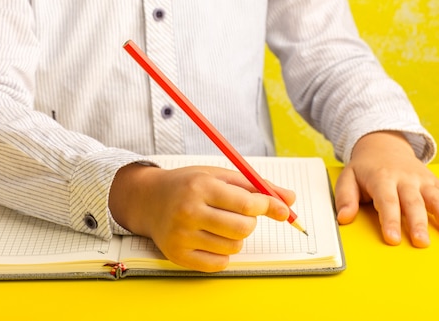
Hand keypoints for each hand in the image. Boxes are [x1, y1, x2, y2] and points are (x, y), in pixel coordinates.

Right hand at [109, 164, 294, 271]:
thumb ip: (255, 186)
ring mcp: (181, 236)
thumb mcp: (218, 175)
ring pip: (234, 246)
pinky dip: (222, 252)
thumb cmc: (188, 185)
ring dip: (235, 236)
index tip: (274, 206)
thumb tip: (290, 201)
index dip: (267, 206)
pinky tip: (209, 237)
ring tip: (218, 223)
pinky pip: (220, 263)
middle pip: (243, 228)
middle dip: (250, 222)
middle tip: (239, 213)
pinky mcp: (178, 255)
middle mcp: (188, 211)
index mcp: (200, 187)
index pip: (246, 204)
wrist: (148, 199)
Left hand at [335, 131, 438, 246]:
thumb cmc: (365, 168)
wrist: (383, 145)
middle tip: (422, 243)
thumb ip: (345, 198)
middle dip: (418, 223)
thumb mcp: (348, 177)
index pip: (386, 201)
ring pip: (436, 197)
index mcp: (382, 178)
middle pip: (413, 202)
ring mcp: (422, 179)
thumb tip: (343, 218)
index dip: (389, 220)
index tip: (393, 239)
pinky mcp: (433, 181)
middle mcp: (405, 178)